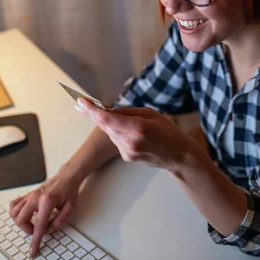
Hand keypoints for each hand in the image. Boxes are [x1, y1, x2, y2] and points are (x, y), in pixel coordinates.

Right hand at [9, 163, 80, 257]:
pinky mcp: (27, 194)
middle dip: (27, 230)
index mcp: (47, 202)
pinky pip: (14, 204)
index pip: (39, 226)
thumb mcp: (70, 208)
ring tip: (31, 223)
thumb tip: (48, 231)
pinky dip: (15, 212)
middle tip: (37, 230)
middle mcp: (35, 198)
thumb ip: (59, 221)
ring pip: (14, 213)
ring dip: (21, 222)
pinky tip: (23, 215)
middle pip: (20, 219)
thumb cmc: (69, 191)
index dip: (35, 241)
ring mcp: (30, 195)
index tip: (32, 251)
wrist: (66, 176)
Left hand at [75, 99, 203, 171]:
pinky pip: (116, 140)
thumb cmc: (168, 130)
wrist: (179, 156)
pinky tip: (133, 134)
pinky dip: (119, 133)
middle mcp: (129, 142)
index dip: (91, 110)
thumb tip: (105, 110)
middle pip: (105, 125)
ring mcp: (127, 152)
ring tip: (129, 121)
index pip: (107, 119)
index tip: (80, 101)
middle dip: (95, 114)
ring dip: (110, 124)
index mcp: (137, 128)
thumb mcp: (150, 113)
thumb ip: (126, 112)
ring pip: (110, 132)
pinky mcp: (126, 157)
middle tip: (83, 103)